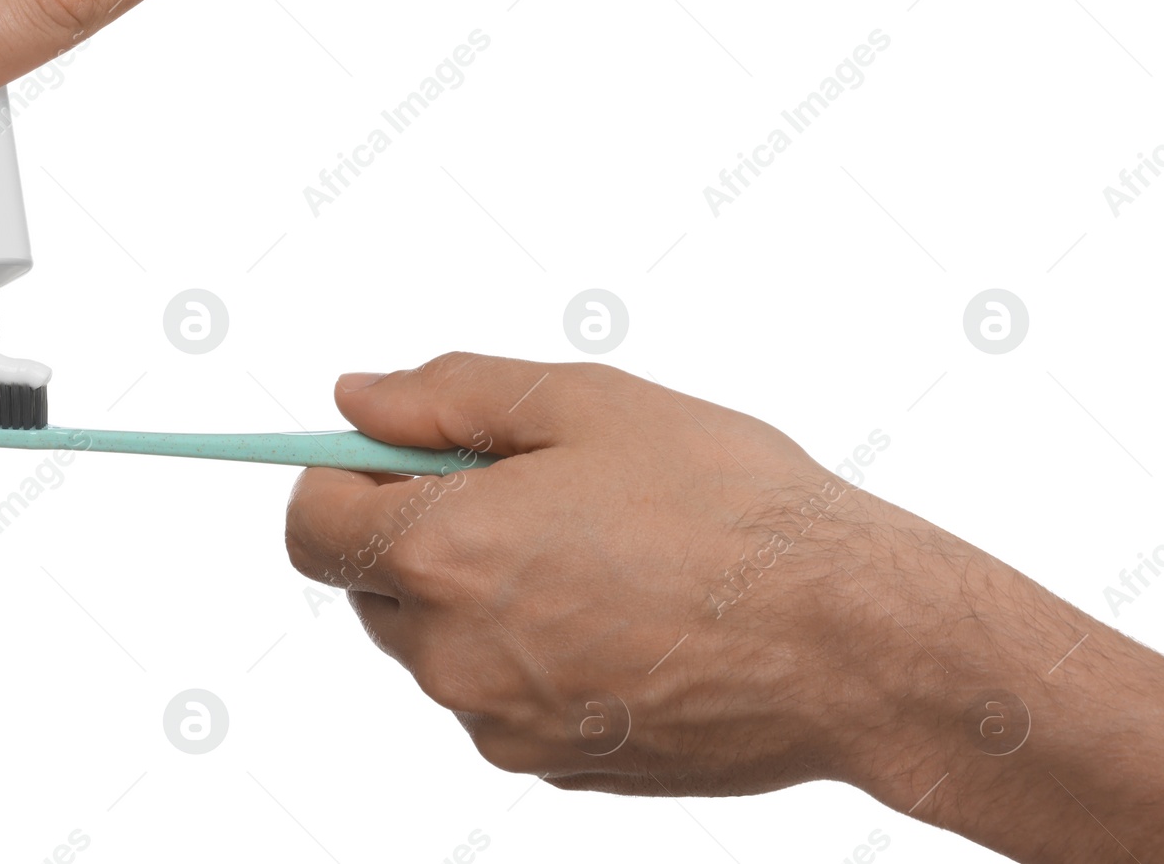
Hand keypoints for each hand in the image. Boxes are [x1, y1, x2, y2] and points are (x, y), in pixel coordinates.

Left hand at [287, 351, 893, 794]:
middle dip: (415, 527)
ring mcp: (504, 725)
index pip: (314, 527)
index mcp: (449, 555)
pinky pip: (498, 693)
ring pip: (436, 642)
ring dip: (475, 588)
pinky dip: (526, 648)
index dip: (340, 476)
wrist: (849, 642)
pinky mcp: (554, 766)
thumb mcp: (583, 403)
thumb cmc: (728, 504)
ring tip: (589, 545)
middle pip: (371, 584)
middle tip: (522, 483)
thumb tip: (353, 400)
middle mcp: (455, 659)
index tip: (392, 452)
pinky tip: (617, 609)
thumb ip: (445, 396)